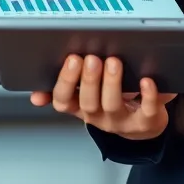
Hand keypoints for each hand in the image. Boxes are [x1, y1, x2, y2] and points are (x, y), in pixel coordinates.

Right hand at [29, 55, 176, 140]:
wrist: (144, 125)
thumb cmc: (113, 102)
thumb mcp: (85, 99)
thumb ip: (65, 91)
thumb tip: (35, 96)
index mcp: (81, 107)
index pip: (64, 101)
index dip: (65, 82)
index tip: (71, 59)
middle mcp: (98, 117)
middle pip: (88, 103)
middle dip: (88, 80)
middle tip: (91, 58)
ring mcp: (122, 121)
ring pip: (112, 105)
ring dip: (111, 83)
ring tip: (113, 62)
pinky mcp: (146, 122)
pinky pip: (147, 111)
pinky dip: (148, 95)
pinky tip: (146, 80)